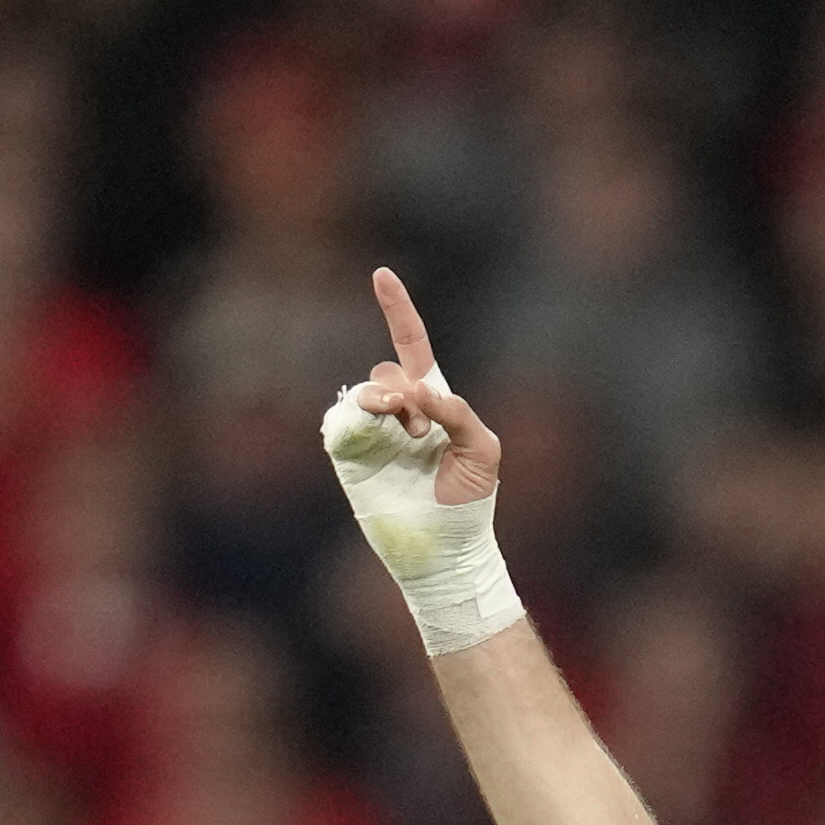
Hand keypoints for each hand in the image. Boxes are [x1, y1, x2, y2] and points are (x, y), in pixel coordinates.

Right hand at [334, 263, 502, 518]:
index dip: (397, 310)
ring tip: (407, 431)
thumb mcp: (482, 449)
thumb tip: (420, 391)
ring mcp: (373, 434)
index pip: (411, 345)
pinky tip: (376, 431)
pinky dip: (358, 417)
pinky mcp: (351, 457)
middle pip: (387, 371)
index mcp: (432, 401)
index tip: (381, 275)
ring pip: (364, 392)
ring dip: (384, 401)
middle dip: (404, 389)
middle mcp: (398, 412)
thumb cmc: (470, 501)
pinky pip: (342, 421)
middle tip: (422, 426)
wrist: (447, 550)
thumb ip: (458, 412)